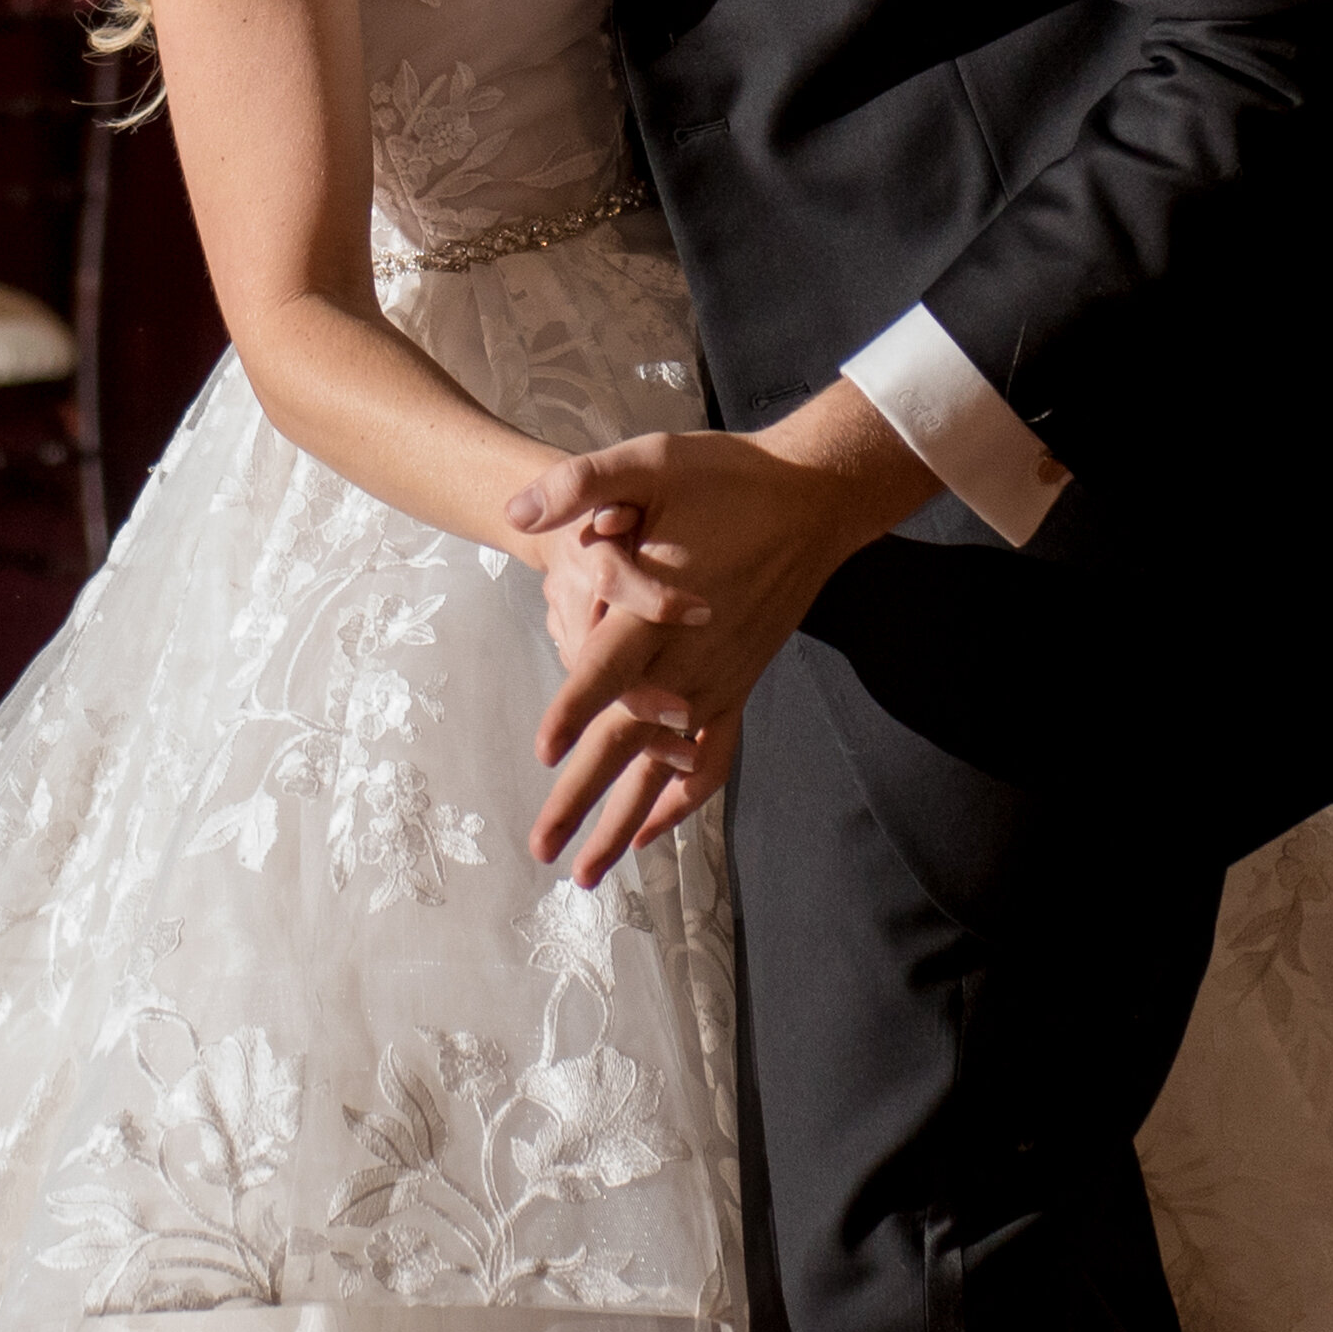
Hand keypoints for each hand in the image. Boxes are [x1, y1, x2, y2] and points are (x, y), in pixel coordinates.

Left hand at [509, 385, 934, 879]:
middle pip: (627, 740)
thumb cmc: (728, 478)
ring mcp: (717, 682)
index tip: (543, 752)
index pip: (609, 668)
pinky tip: (653, 832)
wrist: (813, 500)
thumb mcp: (651, 460)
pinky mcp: (737, 686)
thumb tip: (519, 510)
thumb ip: (582, 485)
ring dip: (624, 819)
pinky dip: (683, 799)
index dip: (575, 708)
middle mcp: (690, 661)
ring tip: (587, 872)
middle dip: (581, 798)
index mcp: (661, 611)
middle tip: (540, 849)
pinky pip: (712, 757)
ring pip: (664, 766)